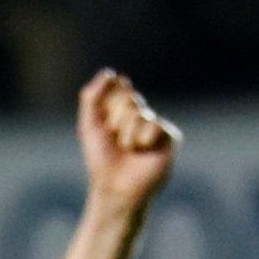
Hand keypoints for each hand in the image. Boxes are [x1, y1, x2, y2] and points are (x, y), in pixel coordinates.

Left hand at [79, 68, 178, 212]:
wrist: (115, 186)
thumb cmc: (100, 158)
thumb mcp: (89, 125)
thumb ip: (92, 97)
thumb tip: (109, 72)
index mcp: (122, 110)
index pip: (119, 87)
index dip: (108, 103)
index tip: (104, 122)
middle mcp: (140, 114)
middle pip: (127, 97)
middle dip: (114, 120)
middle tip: (115, 140)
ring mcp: (155, 124)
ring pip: (138, 112)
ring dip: (125, 134)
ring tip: (128, 150)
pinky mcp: (170, 135)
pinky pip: (153, 124)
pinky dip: (140, 140)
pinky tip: (142, 152)